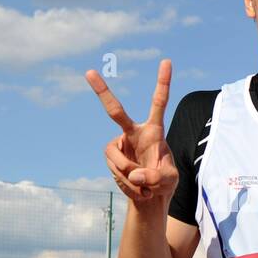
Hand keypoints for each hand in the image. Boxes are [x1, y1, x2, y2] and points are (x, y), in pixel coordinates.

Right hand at [86, 58, 177, 206]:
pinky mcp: (111, 157)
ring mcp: (120, 145)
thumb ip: (157, 177)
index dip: (162, 82)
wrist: (150, 195)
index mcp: (154, 131)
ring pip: (117, 158)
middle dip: (102, 92)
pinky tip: (136, 188)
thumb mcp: (169, 181)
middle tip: (88, 72)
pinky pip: (116, 169)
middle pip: (115, 111)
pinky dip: (126, 183)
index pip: (158, 103)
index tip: (166, 61)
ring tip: (145, 187)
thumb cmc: (164, 182)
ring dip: (130, 176)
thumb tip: (135, 173)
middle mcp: (134, 133)